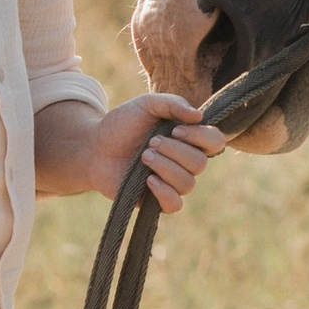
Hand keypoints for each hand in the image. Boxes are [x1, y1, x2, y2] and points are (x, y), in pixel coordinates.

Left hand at [66, 92, 226, 213]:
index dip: (201, 137)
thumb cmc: (122, 125)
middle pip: (200, 163)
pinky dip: (164, 192)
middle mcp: (184, 162)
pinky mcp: (155, 201)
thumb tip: (199, 116)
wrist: (93, 147)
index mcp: (188, 139)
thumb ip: (174, 103)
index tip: (176, 129)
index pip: (215, 142)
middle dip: (174, 151)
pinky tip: (148, 179)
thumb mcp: (147, 105)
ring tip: (144, 157)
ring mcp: (171, 183)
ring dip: (165, 167)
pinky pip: (175, 205)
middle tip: (150, 142)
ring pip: (187, 183)